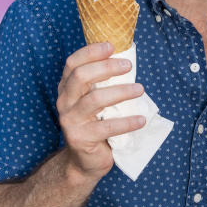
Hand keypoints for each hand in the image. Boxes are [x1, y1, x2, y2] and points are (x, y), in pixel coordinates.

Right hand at [56, 42, 146, 179]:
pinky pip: (107, 127)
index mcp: (67, 89)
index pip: (72, 63)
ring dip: (121, 91)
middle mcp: (64, 102)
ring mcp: (71, 121)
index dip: (91, 52)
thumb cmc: (96, 124)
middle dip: (107, 67)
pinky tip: (141, 119)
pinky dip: (127, 122)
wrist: (85, 161)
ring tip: (140, 89)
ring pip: (95, 99)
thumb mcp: (95, 101)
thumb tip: (127, 60)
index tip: (112, 46)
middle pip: (81, 76)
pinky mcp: (81, 138)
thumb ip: (102, 83)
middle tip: (128, 66)